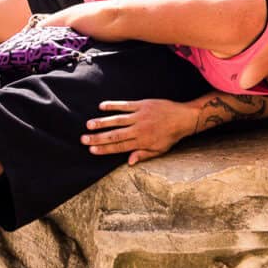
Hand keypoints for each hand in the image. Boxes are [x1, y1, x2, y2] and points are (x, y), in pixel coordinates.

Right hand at [81, 99, 195, 164]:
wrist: (183, 118)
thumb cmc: (171, 136)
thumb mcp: (159, 150)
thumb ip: (143, 155)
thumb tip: (128, 162)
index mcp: (142, 142)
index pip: (119, 147)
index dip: (104, 148)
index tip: (92, 149)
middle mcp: (138, 129)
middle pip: (114, 135)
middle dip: (98, 138)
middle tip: (83, 139)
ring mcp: (139, 116)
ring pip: (117, 120)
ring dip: (102, 122)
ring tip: (89, 125)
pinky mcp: (142, 105)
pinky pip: (124, 105)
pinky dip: (113, 106)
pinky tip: (102, 106)